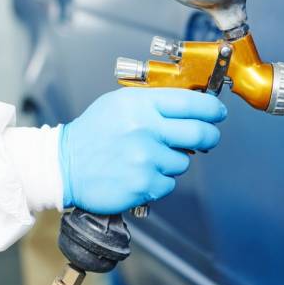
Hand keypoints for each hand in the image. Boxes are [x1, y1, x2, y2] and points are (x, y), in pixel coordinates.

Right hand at [60, 87, 226, 213]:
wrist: (65, 165)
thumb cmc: (93, 133)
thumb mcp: (119, 103)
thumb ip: (153, 101)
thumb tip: (190, 103)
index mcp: (141, 105)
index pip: (192, 102)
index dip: (212, 108)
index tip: (217, 112)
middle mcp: (146, 129)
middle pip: (200, 132)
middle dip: (210, 135)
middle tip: (208, 136)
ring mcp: (146, 158)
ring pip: (184, 161)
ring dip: (175, 160)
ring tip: (150, 157)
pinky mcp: (144, 184)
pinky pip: (169, 183)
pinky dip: (160, 180)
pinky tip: (141, 172)